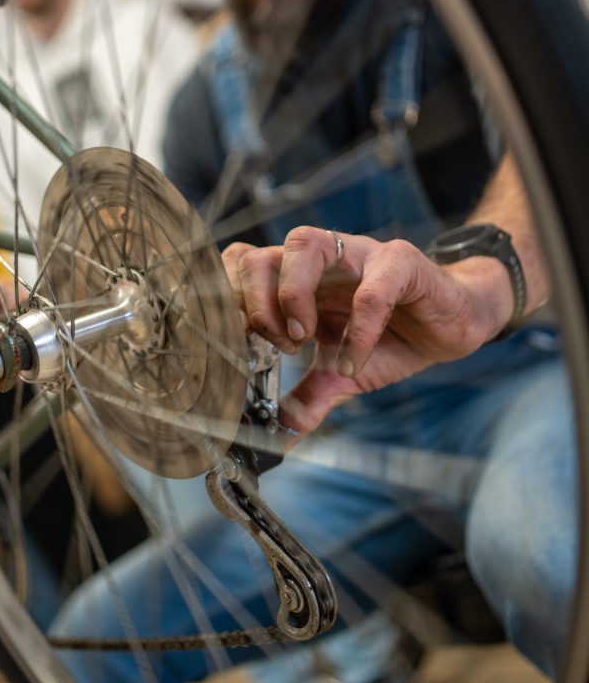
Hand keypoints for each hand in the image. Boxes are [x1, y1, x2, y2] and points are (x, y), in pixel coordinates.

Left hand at [223, 226, 512, 436]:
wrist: (453, 325)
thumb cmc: (391, 340)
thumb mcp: (339, 376)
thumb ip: (307, 400)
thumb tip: (278, 439)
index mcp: (296, 282)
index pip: (240, 267)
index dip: (228, 301)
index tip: (237, 346)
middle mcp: (319, 262)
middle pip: (260, 253)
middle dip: (254, 302)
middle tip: (276, 345)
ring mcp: (358, 255)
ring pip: (305, 243)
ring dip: (292, 293)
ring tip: (300, 340)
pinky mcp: (401, 263)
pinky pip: (373, 286)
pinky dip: (357, 329)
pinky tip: (353, 362)